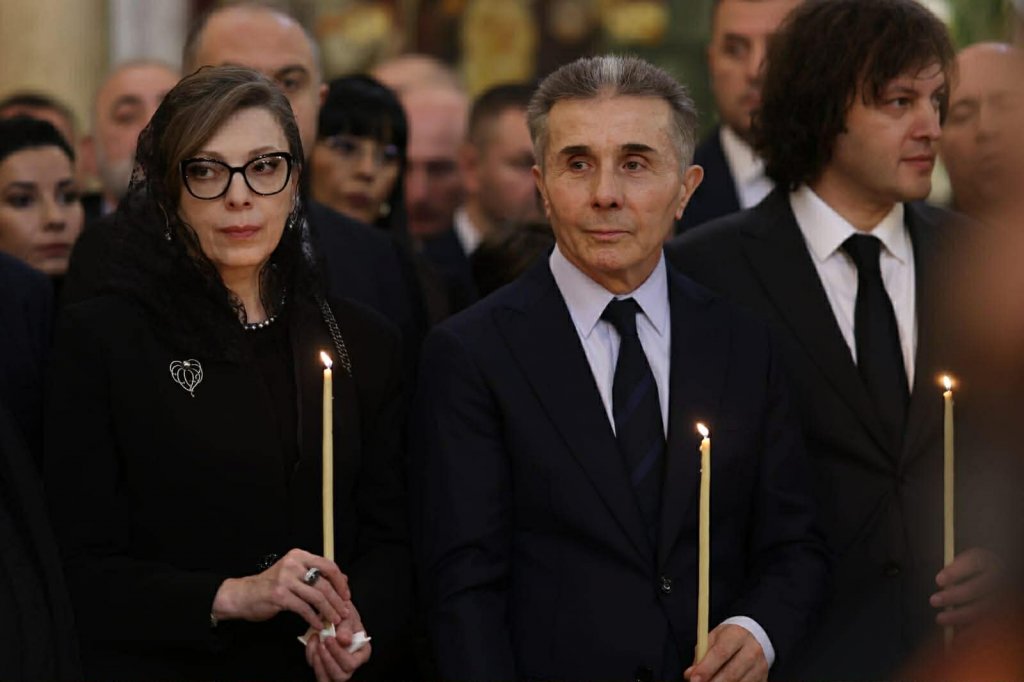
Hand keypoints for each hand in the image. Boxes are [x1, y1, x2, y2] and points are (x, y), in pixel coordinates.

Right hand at [211, 548, 350, 630]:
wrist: (242, 595)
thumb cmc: (271, 585)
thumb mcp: (294, 574)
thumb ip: (316, 574)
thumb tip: (344, 579)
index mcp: (299, 556)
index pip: (328, 565)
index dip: (340, 582)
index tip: (346, 595)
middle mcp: (293, 564)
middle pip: (324, 582)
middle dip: (338, 600)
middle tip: (345, 612)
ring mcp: (285, 579)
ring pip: (316, 596)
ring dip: (329, 611)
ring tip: (334, 620)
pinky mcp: (279, 595)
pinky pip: (304, 608)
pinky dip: (314, 618)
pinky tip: (318, 624)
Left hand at [305, 600, 370, 681]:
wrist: (334, 614)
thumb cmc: (345, 615)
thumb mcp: (348, 616)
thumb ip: (347, 627)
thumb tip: (344, 640)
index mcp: (362, 653)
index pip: (352, 663)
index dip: (339, 654)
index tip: (329, 639)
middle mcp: (351, 664)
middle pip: (340, 675)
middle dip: (328, 661)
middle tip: (321, 644)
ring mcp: (337, 668)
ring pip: (327, 679)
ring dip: (318, 663)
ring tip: (316, 645)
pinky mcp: (324, 667)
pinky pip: (317, 672)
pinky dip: (311, 659)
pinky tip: (312, 643)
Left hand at [684, 624, 767, 681]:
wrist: (754, 638)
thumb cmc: (728, 639)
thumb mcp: (713, 639)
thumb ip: (701, 655)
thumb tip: (690, 674)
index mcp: (737, 635)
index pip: (721, 653)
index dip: (706, 668)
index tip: (693, 678)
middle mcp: (752, 650)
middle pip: (731, 673)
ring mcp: (760, 667)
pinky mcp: (763, 679)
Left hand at [931, 547, 1002, 626]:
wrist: (995, 576)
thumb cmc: (971, 570)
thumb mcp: (963, 563)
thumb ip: (953, 572)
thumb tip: (941, 588)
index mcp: (984, 560)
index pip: (971, 563)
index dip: (954, 572)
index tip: (938, 581)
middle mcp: (997, 577)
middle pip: (976, 588)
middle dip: (953, 596)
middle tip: (933, 600)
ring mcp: (1001, 595)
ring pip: (982, 608)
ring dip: (959, 615)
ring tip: (939, 618)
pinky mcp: (1001, 611)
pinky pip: (985, 621)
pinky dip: (969, 626)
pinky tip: (955, 631)